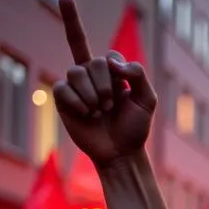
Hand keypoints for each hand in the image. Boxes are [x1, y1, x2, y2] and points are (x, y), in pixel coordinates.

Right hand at [53, 0, 156, 167]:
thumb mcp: (146, 100)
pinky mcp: (63, 100)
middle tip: (110, 107)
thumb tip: (111, 62)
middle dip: (105, 86)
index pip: (111, 56)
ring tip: (98, 112)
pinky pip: (61, 87)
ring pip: (75, 72)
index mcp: (115, 76)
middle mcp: (94, 78)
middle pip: (94, 62)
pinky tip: (85, 114)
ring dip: (91, 95)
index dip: (115, 65)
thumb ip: (137, 74)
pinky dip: (76, 101)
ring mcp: (78, 88)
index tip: (121, 84)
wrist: (120, 152)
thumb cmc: (134, 127)